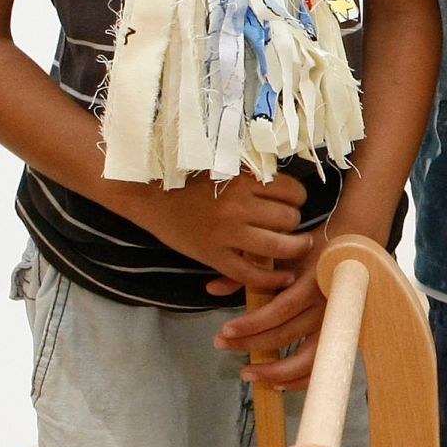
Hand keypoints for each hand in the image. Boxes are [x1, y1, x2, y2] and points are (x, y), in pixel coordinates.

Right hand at [136, 170, 307, 291]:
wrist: (149, 194)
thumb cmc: (190, 178)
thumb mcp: (226, 167)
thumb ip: (256, 179)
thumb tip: (290, 191)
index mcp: (244, 179)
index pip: (293, 192)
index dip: (297, 199)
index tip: (291, 202)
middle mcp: (238, 205)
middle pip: (290, 218)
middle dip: (293, 221)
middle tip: (286, 223)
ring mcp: (227, 233)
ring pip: (279, 246)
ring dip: (294, 247)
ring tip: (296, 246)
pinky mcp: (215, 256)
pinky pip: (253, 274)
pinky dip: (274, 279)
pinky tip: (285, 276)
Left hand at [210, 235, 326, 387]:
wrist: (352, 255)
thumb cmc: (311, 253)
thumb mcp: (282, 255)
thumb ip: (249, 272)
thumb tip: (212, 288)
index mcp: (313, 283)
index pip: (280, 309)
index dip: (253, 323)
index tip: (226, 329)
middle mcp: (326, 307)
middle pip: (286, 334)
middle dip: (250, 343)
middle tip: (221, 344)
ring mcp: (335, 326)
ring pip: (306, 359)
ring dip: (275, 372)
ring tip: (246, 372)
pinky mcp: (341, 340)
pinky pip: (321, 367)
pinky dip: (300, 380)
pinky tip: (277, 384)